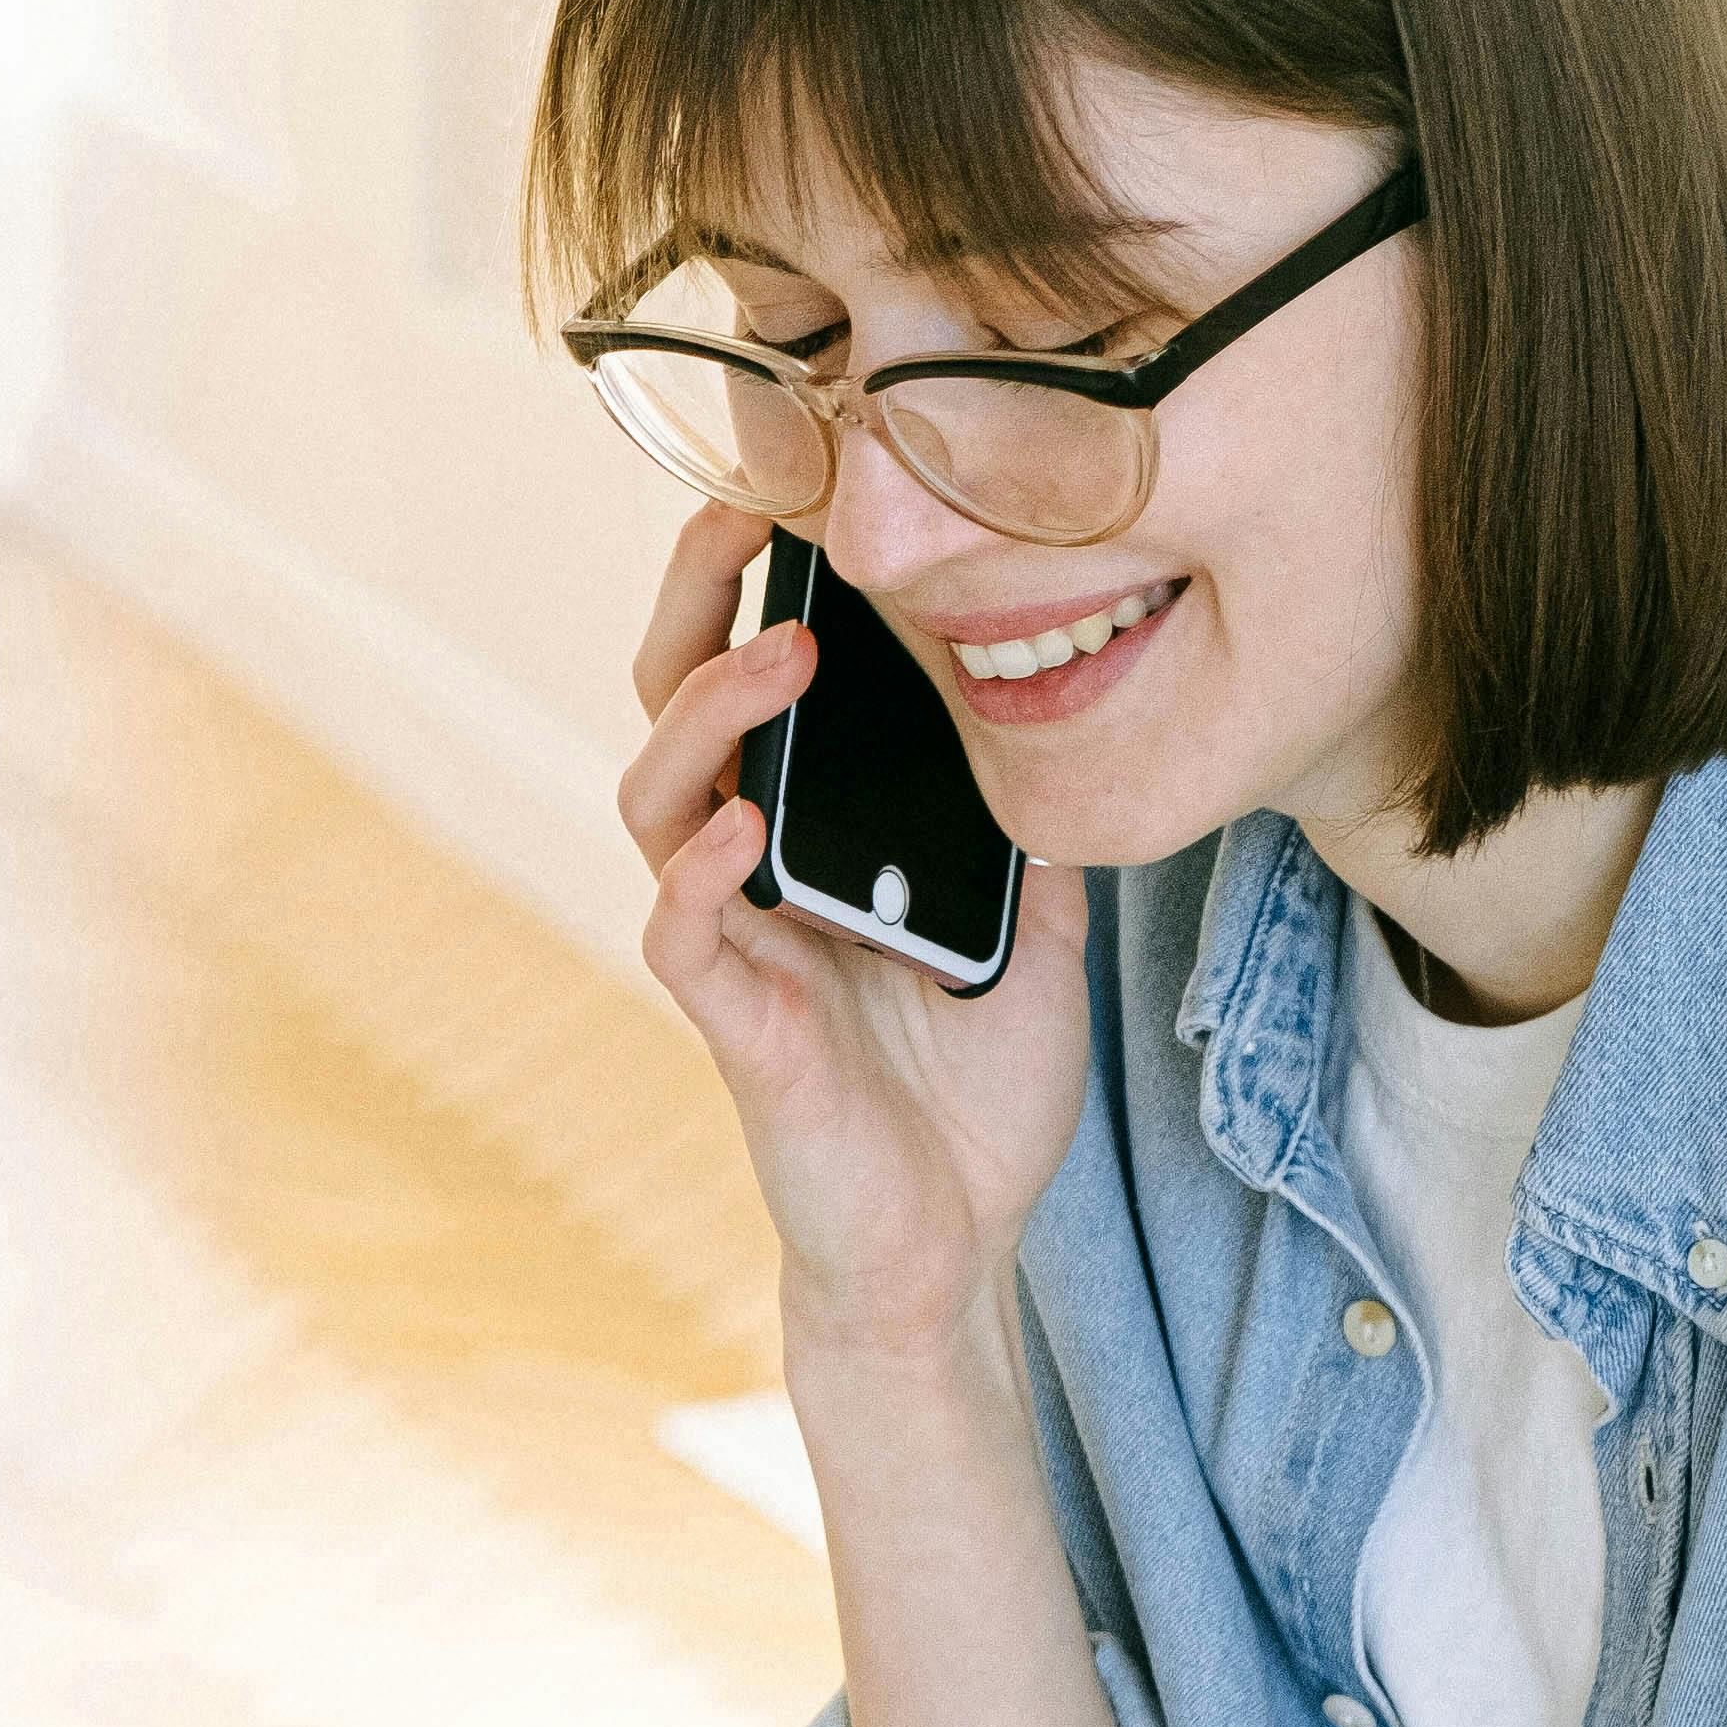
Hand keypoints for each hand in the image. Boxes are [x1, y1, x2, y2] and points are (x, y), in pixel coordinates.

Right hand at [615, 498, 1095, 1371]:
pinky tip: (747, 823)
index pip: (750, 680)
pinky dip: (705, 873)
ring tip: (778, 659)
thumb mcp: (1033, 921)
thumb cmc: (970, 1088)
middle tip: (741, 511)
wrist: (951, 1245)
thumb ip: (1021, 820)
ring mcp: (729, 945)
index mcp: (807, 831)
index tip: (800, 482)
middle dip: (695, 603)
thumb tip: (1066, 699)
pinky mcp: (733, 1028)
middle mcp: (745, 871)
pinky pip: (685, 932)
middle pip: (673, 706)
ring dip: (708, 717)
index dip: (754, 583)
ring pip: (660, 798)